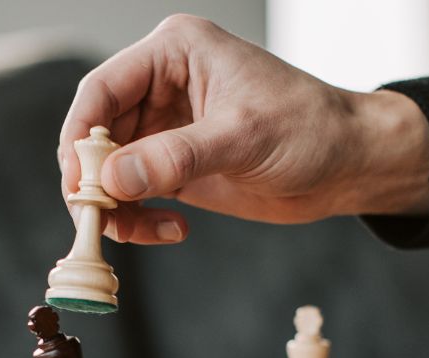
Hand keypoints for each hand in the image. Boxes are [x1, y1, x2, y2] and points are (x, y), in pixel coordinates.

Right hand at [58, 14, 428, 243]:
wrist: (349, 164)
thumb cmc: (310, 128)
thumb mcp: (243, 138)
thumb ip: (175, 157)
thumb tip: (112, 180)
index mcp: (174, 54)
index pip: (101, 90)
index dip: (81, 138)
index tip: (79, 184)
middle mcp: (161, 86)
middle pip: (96, 135)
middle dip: (93, 182)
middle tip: (99, 222)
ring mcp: (165, 128)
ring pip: (109, 171)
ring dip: (114, 208)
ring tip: (139, 233)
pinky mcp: (174, 165)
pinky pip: (133, 195)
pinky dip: (137, 219)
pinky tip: (172, 230)